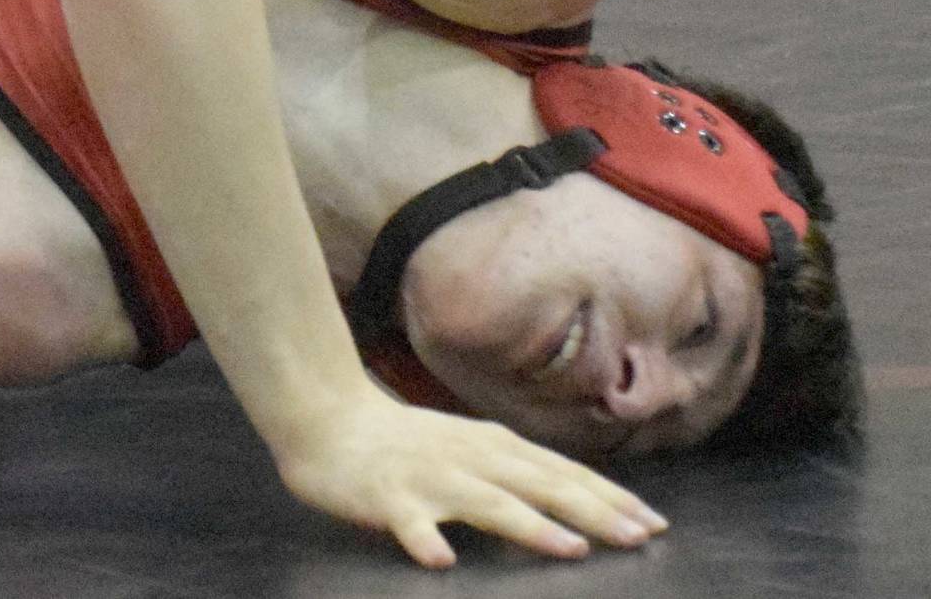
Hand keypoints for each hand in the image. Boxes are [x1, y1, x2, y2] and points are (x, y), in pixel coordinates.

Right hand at [273, 389, 668, 567]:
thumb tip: (571, 499)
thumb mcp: (466, 448)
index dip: (608, 497)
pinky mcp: (386, 496)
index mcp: (490, 447)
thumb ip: (511, 471)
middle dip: (592, 511)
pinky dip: (425, 540)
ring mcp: (428, 477)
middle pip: (539, 484)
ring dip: (531, 525)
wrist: (325, 418)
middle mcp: (468, 458)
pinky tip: (440, 561)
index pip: (561, 472)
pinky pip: (408, 523)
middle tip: (640, 536)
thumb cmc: (400, 442)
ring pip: (487, 501)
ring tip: (571, 549)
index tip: (655, 521)